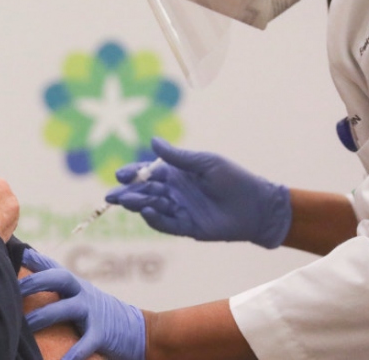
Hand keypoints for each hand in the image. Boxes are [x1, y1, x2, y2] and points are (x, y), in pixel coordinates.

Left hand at [18, 249, 144, 359]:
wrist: (139, 330)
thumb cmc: (99, 314)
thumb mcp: (80, 297)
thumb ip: (58, 291)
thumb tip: (23, 285)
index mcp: (75, 285)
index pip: (53, 265)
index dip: (34, 257)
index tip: (14, 250)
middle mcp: (83, 293)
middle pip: (60, 278)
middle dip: (36, 281)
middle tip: (12, 289)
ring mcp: (93, 312)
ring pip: (67, 309)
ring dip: (44, 317)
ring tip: (23, 328)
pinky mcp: (102, 334)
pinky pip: (86, 343)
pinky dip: (72, 353)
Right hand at [106, 138, 290, 247]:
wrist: (256, 205)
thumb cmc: (233, 179)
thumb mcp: (205, 163)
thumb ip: (178, 157)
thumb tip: (153, 141)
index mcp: (176, 174)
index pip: (148, 173)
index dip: (133, 173)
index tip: (120, 174)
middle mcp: (174, 192)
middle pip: (144, 192)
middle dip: (127, 193)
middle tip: (111, 195)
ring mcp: (179, 210)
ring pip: (151, 207)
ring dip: (137, 204)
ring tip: (126, 201)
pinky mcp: (186, 227)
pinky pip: (165, 223)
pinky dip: (154, 218)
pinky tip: (147, 211)